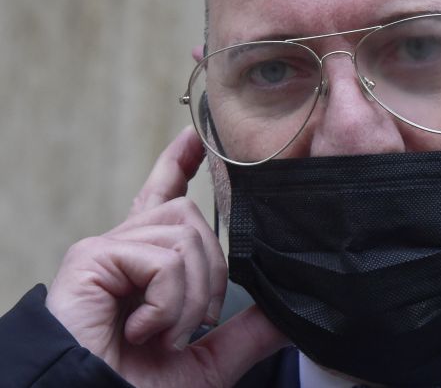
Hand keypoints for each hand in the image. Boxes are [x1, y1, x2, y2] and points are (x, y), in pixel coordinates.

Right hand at [46, 127, 288, 386]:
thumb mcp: (206, 363)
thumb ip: (244, 334)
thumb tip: (287, 316)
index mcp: (146, 265)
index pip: (165, 199)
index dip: (180, 164)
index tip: (196, 136)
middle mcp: (124, 248)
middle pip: (191, 217)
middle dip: (212, 273)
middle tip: (195, 324)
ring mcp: (107, 251)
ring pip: (184, 233)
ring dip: (192, 294)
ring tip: (166, 334)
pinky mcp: (93, 259)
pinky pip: (164, 258)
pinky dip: (170, 302)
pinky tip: (145, 331)